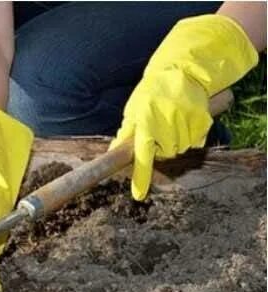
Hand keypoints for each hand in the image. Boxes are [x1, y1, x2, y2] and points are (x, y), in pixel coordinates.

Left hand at [111, 14, 256, 200]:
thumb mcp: (133, 110)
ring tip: (173, 120)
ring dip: (176, 141)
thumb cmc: (152, 93)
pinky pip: (196, 141)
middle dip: (161, 146)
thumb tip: (113, 153)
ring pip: (180, 149)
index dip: (141, 177)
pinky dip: (191, 134)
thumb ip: (126, 133)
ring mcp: (185, 123)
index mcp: (146, 123)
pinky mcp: (202, 120)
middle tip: (161, 127)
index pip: (142, 156)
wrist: (184, 70)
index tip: (138, 195)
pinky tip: (186, 118)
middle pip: (165, 155)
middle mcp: (166, 125)